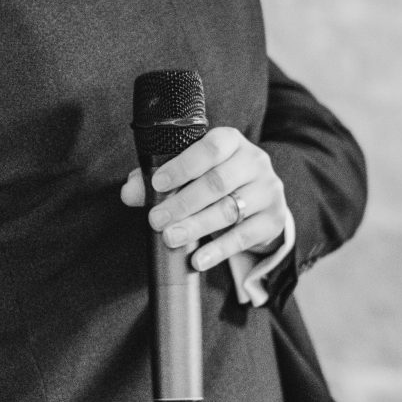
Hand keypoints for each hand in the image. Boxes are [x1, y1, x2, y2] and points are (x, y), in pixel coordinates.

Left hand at [118, 126, 290, 273]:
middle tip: (156, 219)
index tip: (158, 184)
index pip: (211, 148)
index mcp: (232, 142)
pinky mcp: (273, 220)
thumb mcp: (191, 174)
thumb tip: (128, 192)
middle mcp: (254, 162)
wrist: (259, 203)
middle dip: (183, 203)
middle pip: (217, 182)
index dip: (183, 165)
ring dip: (196, 226)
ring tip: (170, 238)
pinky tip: (197, 259)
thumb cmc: (216, 181)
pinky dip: (217, 250)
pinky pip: (243, 237)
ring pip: (229, 210)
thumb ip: (158, 180)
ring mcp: (268, 191)